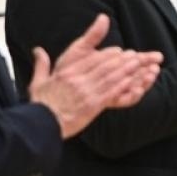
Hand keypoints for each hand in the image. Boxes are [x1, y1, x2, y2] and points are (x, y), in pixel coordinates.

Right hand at [28, 14, 163, 136]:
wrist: (42, 125)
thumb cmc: (41, 105)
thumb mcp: (38, 82)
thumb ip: (41, 65)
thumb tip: (38, 50)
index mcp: (67, 73)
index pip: (91, 59)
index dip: (107, 54)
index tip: (118, 51)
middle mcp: (78, 81)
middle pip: (104, 66)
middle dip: (121, 59)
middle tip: (135, 55)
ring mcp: (87, 93)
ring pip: (110, 78)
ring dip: (126, 70)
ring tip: (138, 64)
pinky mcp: (93, 106)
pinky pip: (111, 93)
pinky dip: (123, 86)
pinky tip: (133, 81)